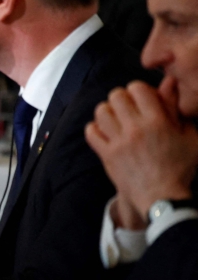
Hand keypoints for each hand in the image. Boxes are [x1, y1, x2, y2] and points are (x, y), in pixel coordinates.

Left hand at [86, 78, 197, 226]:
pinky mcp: (106, 154)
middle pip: (116, 96)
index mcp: (158, 122)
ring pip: (101, 111)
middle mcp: (135, 129)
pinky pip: (91, 132)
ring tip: (116, 119)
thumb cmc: (180, 167)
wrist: (162, 198)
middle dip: (123, 98)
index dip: (140, 90)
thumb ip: (176, 108)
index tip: (144, 99)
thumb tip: (168, 82)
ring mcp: (118, 142)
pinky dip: (95, 129)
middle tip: (129, 109)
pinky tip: (106, 132)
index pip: (137, 88)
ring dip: (108, 112)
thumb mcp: (189, 137)